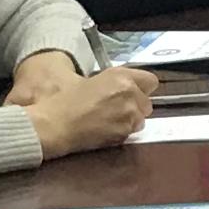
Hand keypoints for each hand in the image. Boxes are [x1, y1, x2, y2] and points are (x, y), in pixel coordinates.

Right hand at [22, 64, 158, 158]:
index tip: (135, 92)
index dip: (143, 88)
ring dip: (130, 120)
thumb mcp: (93, 81)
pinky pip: (131, 132)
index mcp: (121, 76)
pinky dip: (122, 131)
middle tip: (118, 109)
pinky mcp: (125, 131)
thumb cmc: (67, 101)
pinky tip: (106, 129)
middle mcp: (130, 92)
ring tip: (109, 120)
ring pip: (141, 119)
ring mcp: (130, 113)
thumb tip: (128, 88)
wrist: (57, 123)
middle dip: (136, 106)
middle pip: (147, 103)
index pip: (151, 81)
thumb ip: (116, 83)